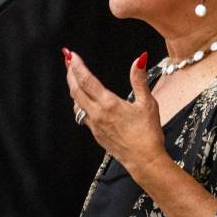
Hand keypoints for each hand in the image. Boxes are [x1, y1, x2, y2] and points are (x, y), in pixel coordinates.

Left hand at [64, 49, 166, 172]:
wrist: (144, 160)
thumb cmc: (148, 134)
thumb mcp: (148, 103)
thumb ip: (139, 80)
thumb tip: (139, 59)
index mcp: (109, 104)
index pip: (86, 80)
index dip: (77, 66)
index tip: (72, 55)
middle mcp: (97, 114)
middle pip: (75, 90)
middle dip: (70, 73)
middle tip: (68, 60)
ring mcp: (94, 125)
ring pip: (76, 103)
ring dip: (73, 87)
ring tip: (73, 76)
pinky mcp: (96, 134)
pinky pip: (82, 114)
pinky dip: (79, 102)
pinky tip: (84, 98)